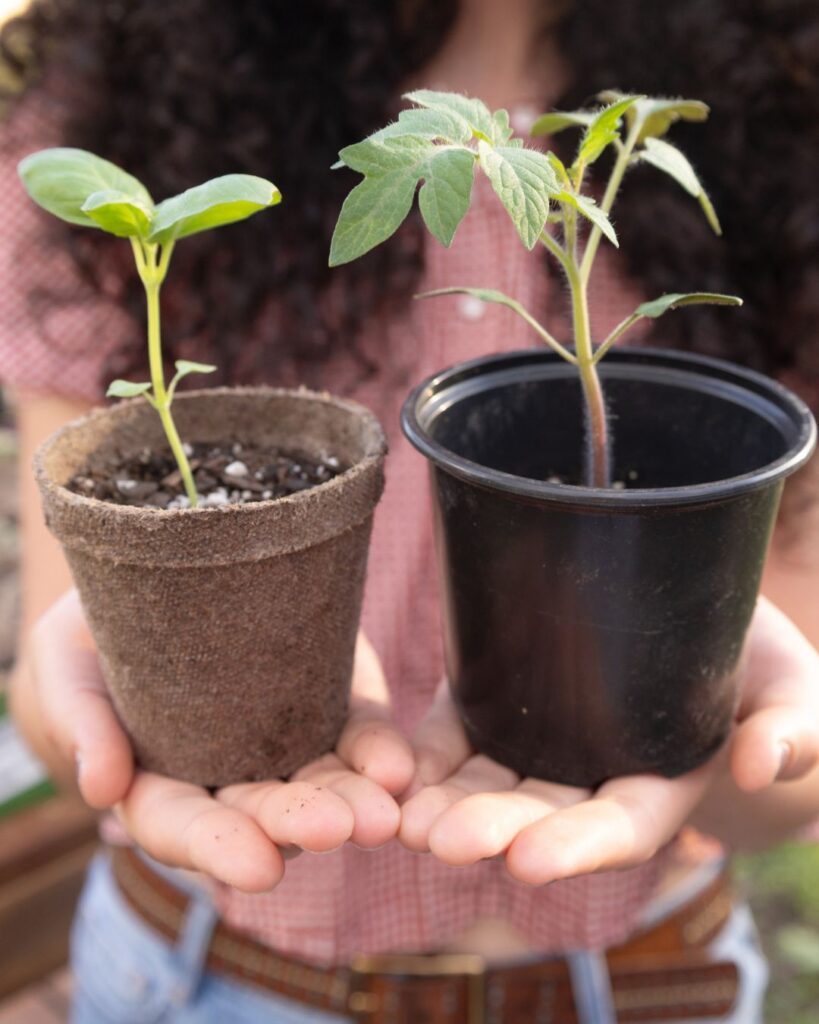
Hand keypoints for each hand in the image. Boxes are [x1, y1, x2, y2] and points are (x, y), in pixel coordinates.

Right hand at [28, 590, 413, 891]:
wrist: (146, 588)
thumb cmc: (84, 643)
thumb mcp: (64, 672)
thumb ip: (79, 723)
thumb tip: (101, 786)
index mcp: (158, 787)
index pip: (185, 827)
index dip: (218, 847)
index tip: (258, 868)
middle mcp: (226, 777)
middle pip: (263, 811)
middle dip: (300, 823)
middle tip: (342, 829)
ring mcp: (280, 741)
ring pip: (319, 781)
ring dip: (353, 800)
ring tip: (386, 813)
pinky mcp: (322, 700)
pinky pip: (355, 733)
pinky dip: (378, 752)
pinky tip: (401, 768)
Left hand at [400, 597, 818, 883]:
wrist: (702, 618)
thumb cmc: (764, 664)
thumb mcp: (797, 693)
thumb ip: (793, 727)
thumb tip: (761, 762)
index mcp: (661, 785)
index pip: (618, 828)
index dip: (575, 846)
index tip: (526, 861)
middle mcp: (594, 775)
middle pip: (540, 811)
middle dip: (491, 828)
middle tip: (438, 840)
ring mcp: (544, 739)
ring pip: (490, 779)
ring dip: (444, 802)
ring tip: (401, 819)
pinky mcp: (504, 700)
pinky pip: (459, 734)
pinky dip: (424, 757)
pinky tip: (386, 772)